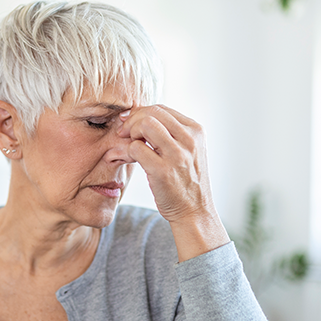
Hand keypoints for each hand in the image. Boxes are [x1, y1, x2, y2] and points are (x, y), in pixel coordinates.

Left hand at [118, 105, 229, 259]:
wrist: (194, 212)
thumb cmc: (185, 182)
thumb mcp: (187, 151)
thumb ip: (171, 133)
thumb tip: (140, 116)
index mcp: (196, 131)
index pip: (162, 109)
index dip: (141, 113)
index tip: (129, 124)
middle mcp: (189, 140)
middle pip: (152, 112)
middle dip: (132, 120)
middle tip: (123, 134)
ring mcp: (177, 156)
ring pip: (145, 124)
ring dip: (130, 132)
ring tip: (128, 146)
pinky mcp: (163, 171)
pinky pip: (136, 148)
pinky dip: (126, 151)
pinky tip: (126, 159)